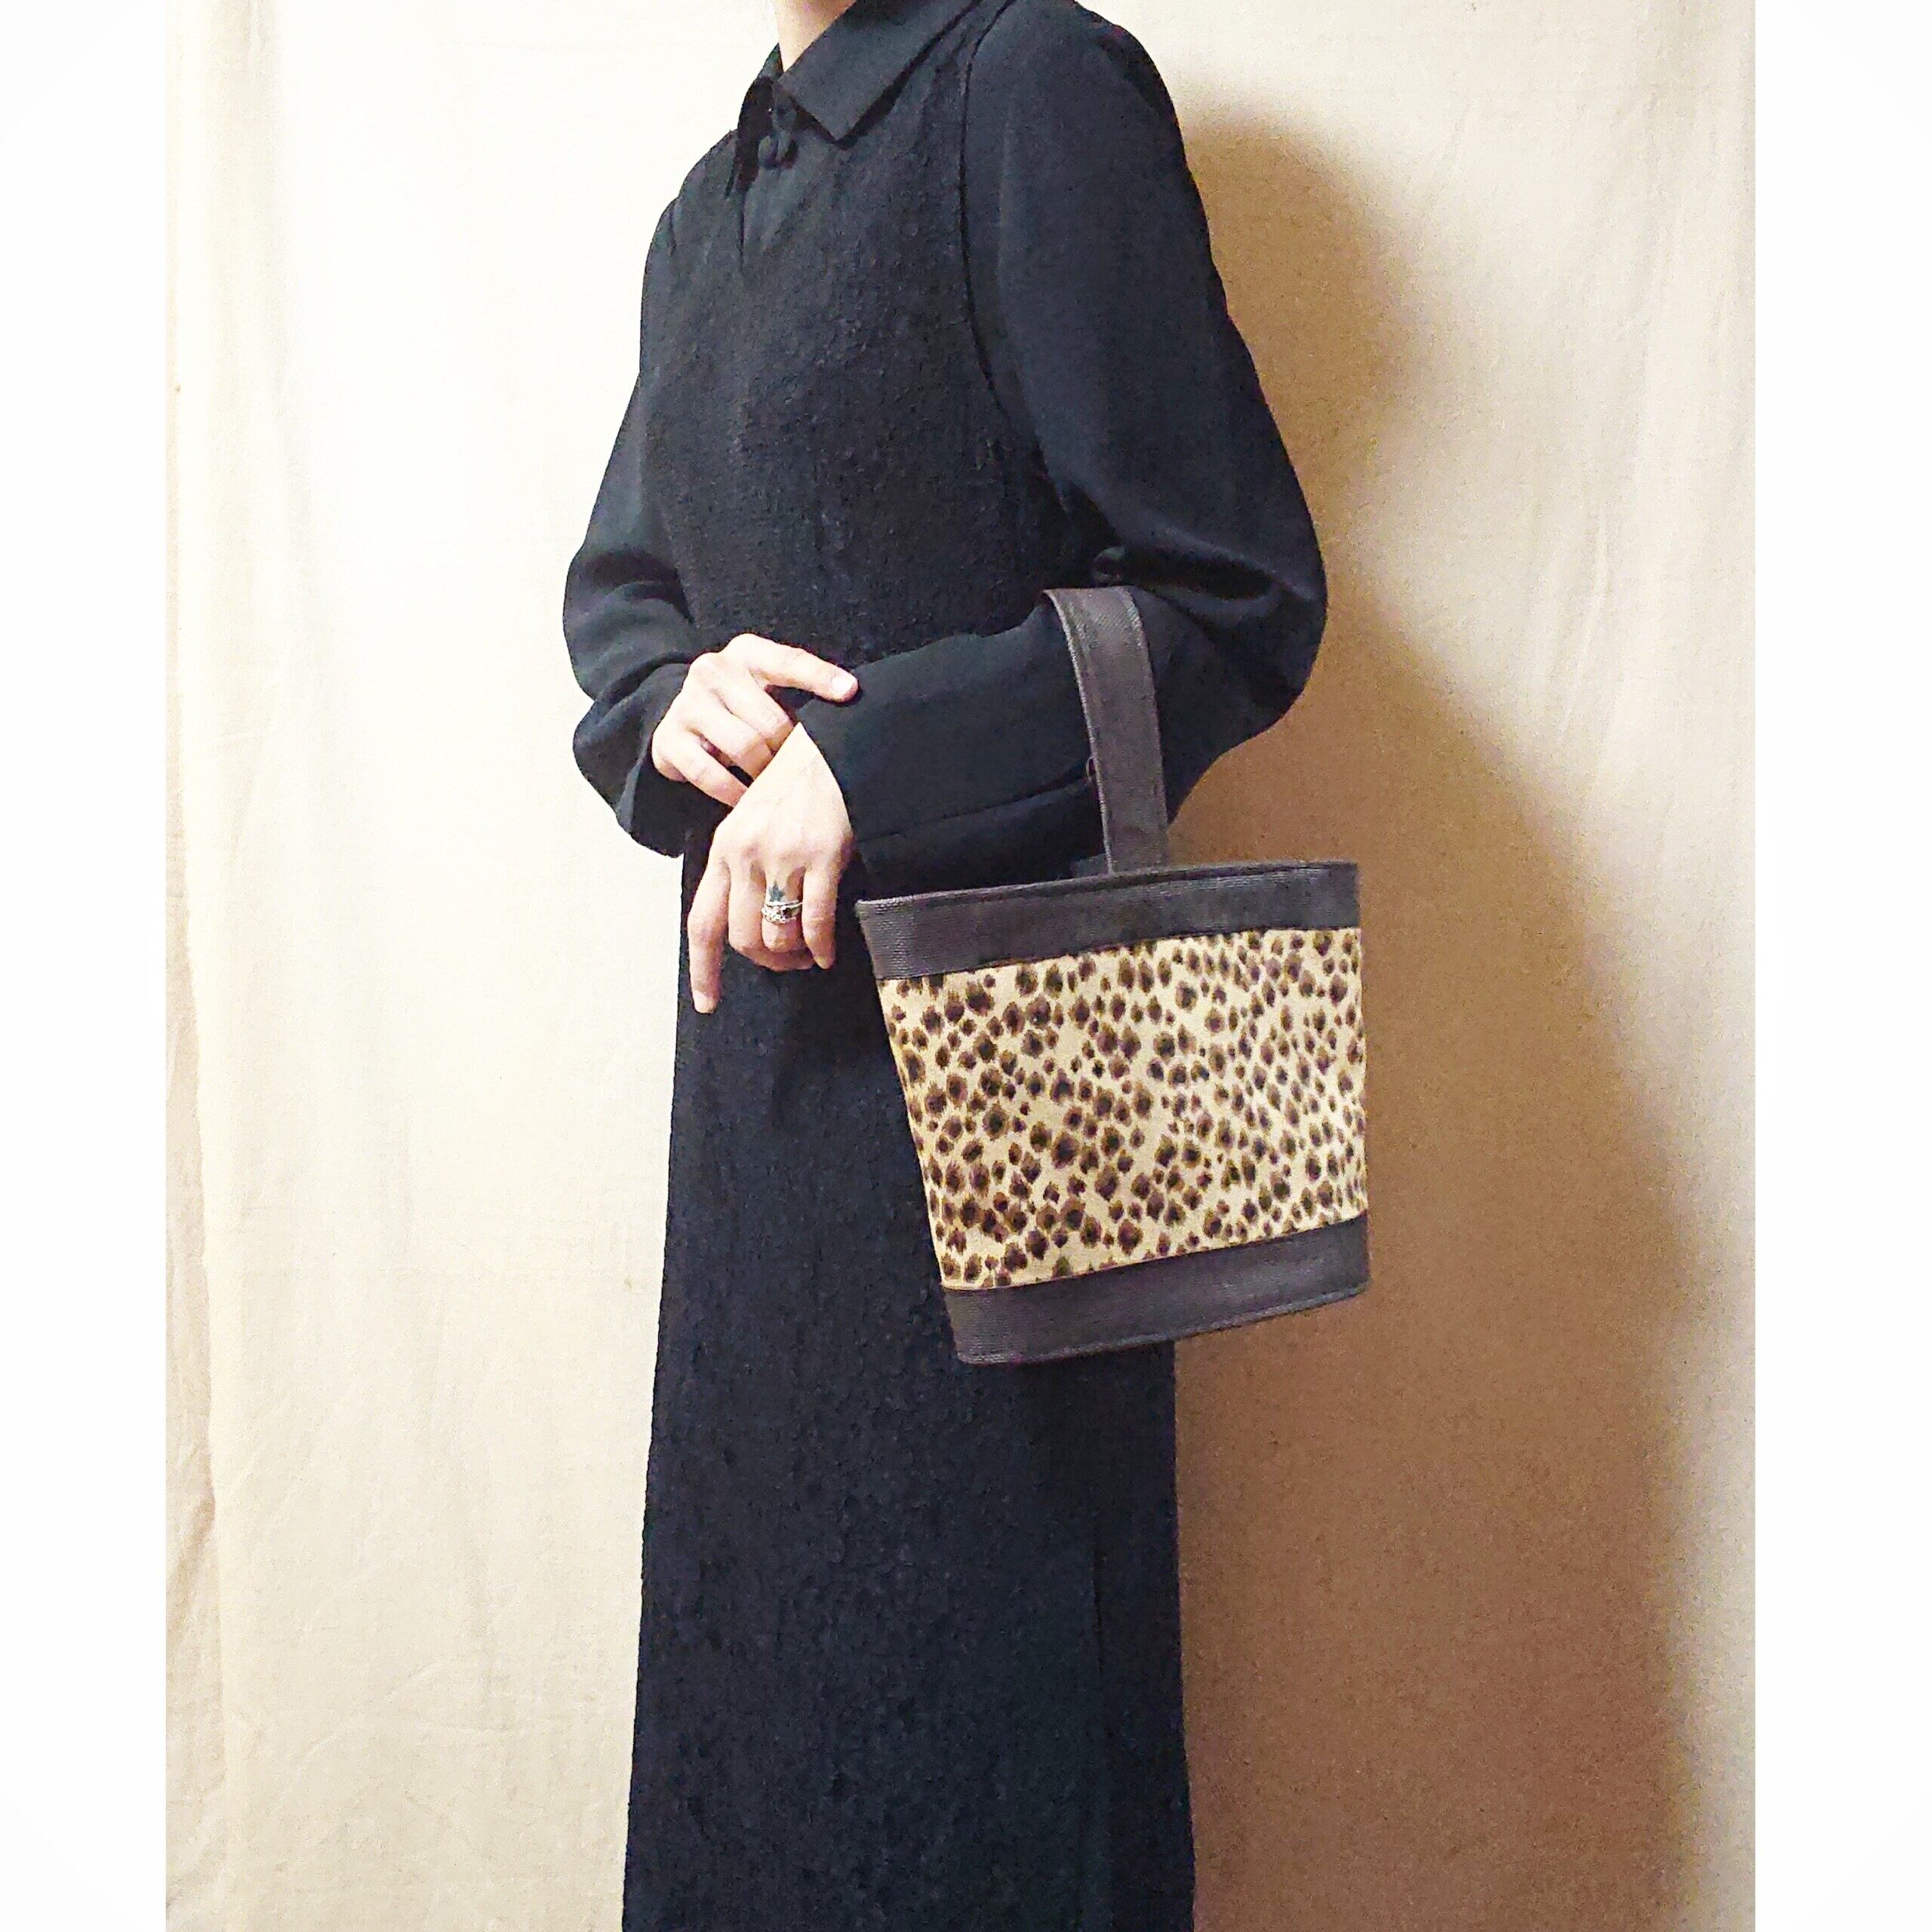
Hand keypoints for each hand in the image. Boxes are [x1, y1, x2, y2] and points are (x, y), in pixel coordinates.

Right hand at [650, 633, 857, 806]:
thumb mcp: (769, 691)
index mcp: (746, 652)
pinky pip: (708, 773)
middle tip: (797, 769)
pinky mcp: (668, 738)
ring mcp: (687, 703)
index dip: (820, 677)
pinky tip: (746, 800)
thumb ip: (801, 694)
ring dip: (764, 773)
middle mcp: (712, 670)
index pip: (788, 662)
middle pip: (768, 718)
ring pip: (742, 746)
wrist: (682, 720)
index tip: (851, 693)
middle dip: (787, 750)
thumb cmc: (744, 708)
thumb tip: (851, 706)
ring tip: (773, 784)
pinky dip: (732, 792)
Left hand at [687, 723, 855, 1012]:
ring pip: (776, 935)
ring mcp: (781, 856)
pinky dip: (821, 947)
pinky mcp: (819, 856)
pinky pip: (814, 923)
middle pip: (741, 938)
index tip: (708, 1003)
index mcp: (724, 848)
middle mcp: (744, 855)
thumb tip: (754, 917)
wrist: (839, 745)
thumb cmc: (803, 781)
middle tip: (788, 964)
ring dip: (794, 956)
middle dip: (766, 962)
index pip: (702, 921)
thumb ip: (747, 862)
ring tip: (809, 955)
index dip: (703, 969)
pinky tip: (829, 952)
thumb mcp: (758, 818)